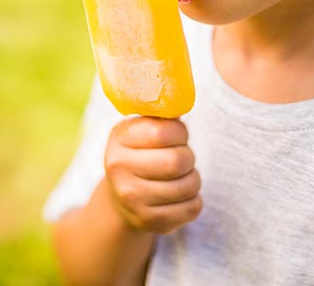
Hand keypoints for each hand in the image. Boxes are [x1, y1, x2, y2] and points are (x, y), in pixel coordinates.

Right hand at [104, 116, 202, 234]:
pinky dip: (194, 200)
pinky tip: (181, 195)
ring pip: (188, 186)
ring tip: (183, 176)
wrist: (121, 197)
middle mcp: (119, 169)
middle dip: (188, 157)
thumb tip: (182, 92)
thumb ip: (161, 116)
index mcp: (119, 139)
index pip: (164, 131)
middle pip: (177, 161)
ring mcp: (132, 199)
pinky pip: (192, 208)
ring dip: (193, 179)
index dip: (180, 132)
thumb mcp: (141, 130)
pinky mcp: (149, 221)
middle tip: (183, 158)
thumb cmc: (140, 153)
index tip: (178, 135)